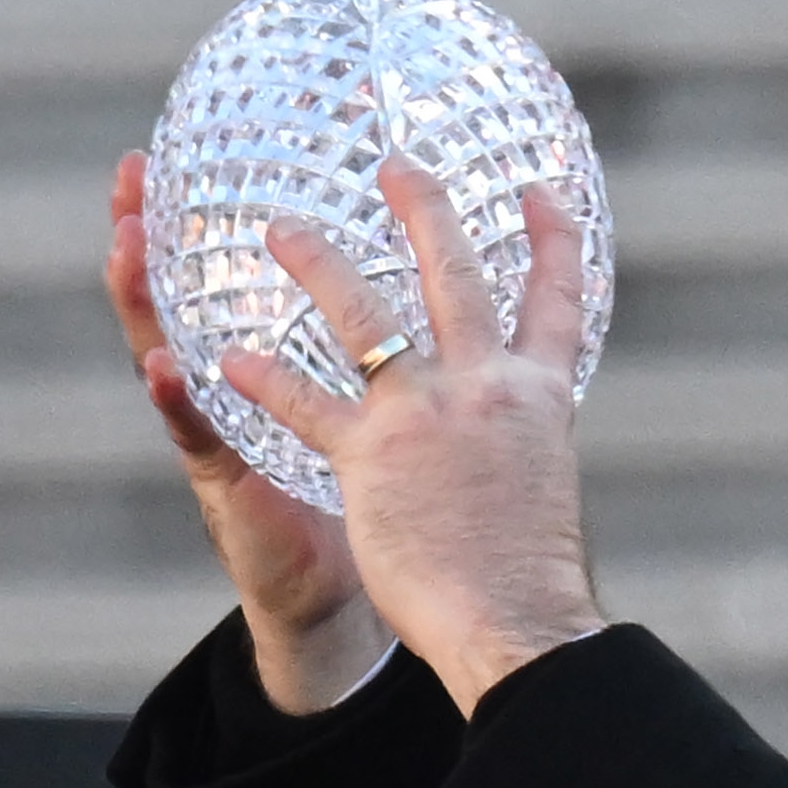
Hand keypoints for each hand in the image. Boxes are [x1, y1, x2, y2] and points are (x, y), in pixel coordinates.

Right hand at [103, 153, 390, 711]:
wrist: (350, 602)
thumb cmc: (377, 505)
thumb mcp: (399, 413)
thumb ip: (409, 353)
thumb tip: (468, 275)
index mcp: (277, 365)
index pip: (230, 278)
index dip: (204, 218)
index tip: (181, 152)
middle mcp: (241, 391)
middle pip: (190, 295)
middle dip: (157, 230)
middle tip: (129, 173)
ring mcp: (226, 435)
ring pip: (172, 352)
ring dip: (144, 295)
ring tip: (125, 241)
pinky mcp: (229, 488)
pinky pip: (201, 438)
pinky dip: (180, 402)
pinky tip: (159, 367)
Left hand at [222, 156, 604, 717]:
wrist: (517, 623)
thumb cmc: (529, 572)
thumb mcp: (544, 480)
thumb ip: (523, 436)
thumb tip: (520, 421)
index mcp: (538, 397)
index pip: (559, 301)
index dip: (554, 241)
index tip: (542, 191)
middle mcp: (486, 390)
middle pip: (456, 279)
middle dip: (424, 213)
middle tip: (396, 165)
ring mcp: (426, 419)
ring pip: (367, 319)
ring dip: (319, 266)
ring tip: (279, 228)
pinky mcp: (373, 460)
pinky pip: (308, 407)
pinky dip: (265, 383)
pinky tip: (227, 360)